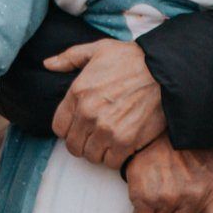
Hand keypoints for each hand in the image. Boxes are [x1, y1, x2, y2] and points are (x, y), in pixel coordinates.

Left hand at [45, 39, 166, 167]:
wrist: (165, 71)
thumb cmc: (132, 59)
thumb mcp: (98, 49)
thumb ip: (70, 57)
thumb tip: (48, 64)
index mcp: (77, 93)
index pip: (58, 128)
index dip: (69, 128)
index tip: (80, 126)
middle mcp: (88, 114)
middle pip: (73, 146)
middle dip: (82, 142)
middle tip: (95, 135)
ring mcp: (106, 130)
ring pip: (91, 156)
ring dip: (99, 151)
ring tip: (109, 140)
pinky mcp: (126, 142)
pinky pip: (111, 162)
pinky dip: (115, 157)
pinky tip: (122, 145)